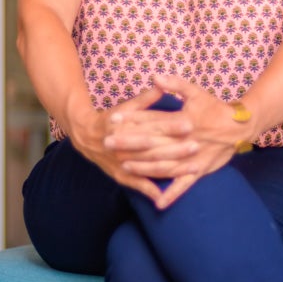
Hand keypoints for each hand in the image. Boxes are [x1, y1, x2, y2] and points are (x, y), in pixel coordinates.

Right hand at [69, 85, 198, 204]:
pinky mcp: (121, 176)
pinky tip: (165, 196)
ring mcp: (123, 163)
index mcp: (127, 127)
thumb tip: (162, 85)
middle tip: (196, 145)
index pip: (153, 126)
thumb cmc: (111, 119)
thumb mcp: (126, 106)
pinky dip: (150, 191)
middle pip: (154, 148)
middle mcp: (125, 147)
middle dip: (176, 148)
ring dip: (173, 168)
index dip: (171, 126)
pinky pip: (137, 185)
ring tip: (194, 167)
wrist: (85, 137)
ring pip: (151, 167)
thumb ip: (145, 98)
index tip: (189, 124)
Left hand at [108, 74, 246, 208]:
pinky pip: (184, 186)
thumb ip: (175, 85)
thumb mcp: (196, 92)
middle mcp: (185, 142)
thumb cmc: (215, 108)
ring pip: (164, 165)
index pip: (152, 120)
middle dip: (129, 144)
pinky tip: (158, 204)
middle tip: (106, 144)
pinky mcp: (199, 171)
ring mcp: (191, 159)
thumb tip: (154, 77)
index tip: (112, 121)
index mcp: (183, 122)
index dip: (131, 120)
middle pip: (153, 144)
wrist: (239, 127)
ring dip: (143, 167)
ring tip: (124, 166)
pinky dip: (172, 195)